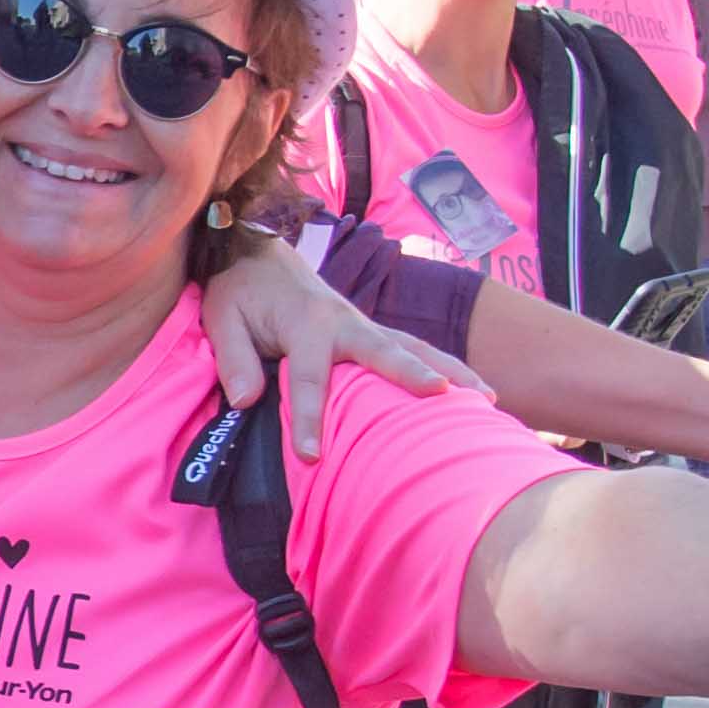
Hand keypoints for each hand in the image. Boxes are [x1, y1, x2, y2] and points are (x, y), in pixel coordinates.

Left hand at [202, 233, 472, 460]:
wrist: (259, 252)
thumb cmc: (240, 289)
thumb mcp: (222, 317)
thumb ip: (234, 358)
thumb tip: (247, 399)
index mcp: (305, 323)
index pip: (307, 376)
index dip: (308, 416)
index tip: (313, 455)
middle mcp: (345, 322)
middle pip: (385, 351)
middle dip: (412, 373)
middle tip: (441, 395)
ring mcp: (364, 327)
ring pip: (414, 348)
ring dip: (452, 369)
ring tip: (486, 398)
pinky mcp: (372, 334)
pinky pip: (413, 351)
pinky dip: (445, 368)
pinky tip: (474, 392)